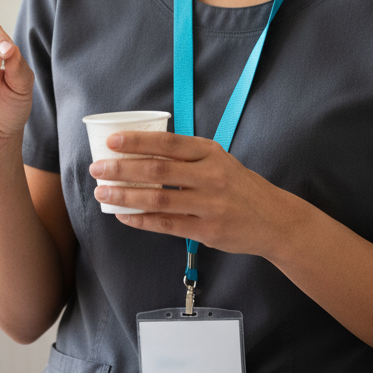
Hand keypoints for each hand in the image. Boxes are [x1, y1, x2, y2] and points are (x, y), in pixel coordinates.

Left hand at [88, 130, 295, 255]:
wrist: (274, 220)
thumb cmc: (239, 186)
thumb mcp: (219, 160)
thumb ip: (187, 156)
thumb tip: (141, 151)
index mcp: (211, 152)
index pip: (169, 143)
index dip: (138, 141)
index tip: (112, 141)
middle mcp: (211, 176)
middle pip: (158, 171)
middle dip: (123, 169)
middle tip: (98, 168)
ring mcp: (210, 205)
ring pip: (159, 200)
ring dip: (126, 196)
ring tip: (103, 192)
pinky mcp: (208, 231)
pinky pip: (167, 225)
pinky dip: (141, 220)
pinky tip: (124, 215)